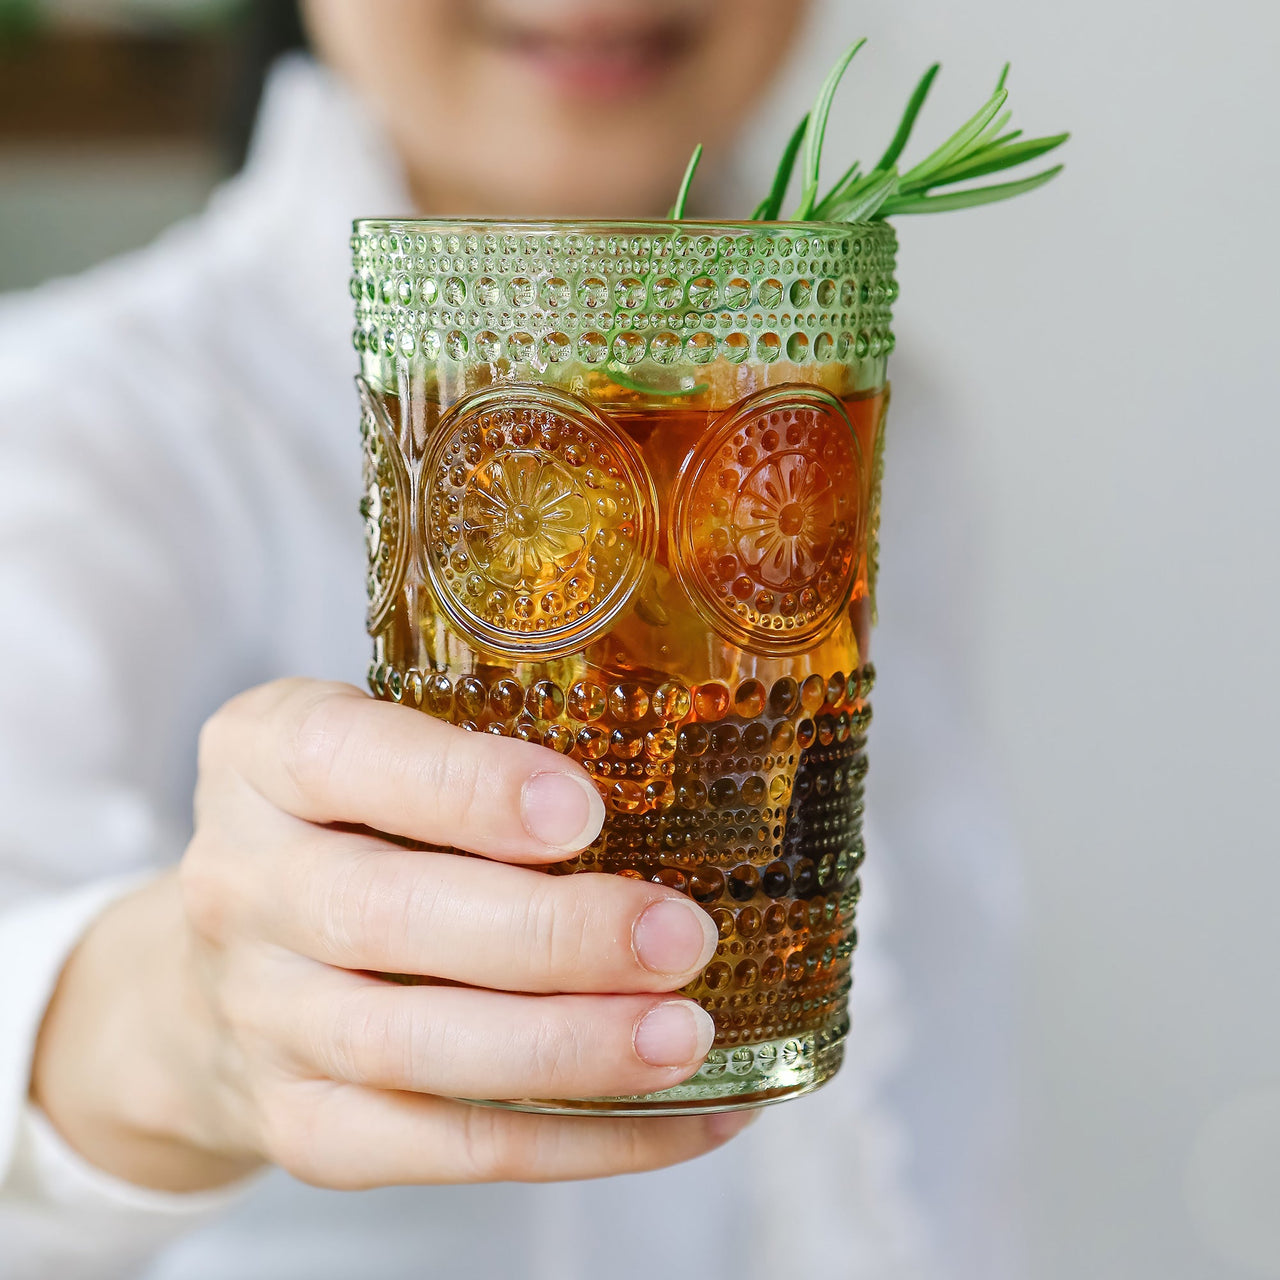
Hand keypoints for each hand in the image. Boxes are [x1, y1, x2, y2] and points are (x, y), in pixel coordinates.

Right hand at [32, 680, 746, 1192]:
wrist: (207, 981)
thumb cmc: (339, 831)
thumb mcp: (372, 749)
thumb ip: (478, 743)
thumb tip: (684, 769)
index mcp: (264, 759)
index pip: (342, 758)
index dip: (464, 788)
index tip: (582, 810)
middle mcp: (246, 886)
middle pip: (387, 917)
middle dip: (549, 936)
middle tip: (679, 938)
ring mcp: (265, 1017)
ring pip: (413, 1047)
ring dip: (567, 1050)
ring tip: (685, 1037)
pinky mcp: (303, 1125)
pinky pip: (445, 1147)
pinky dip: (577, 1142)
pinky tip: (684, 1115)